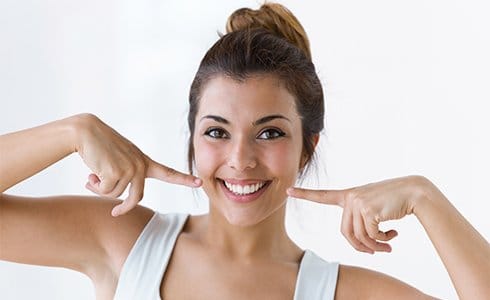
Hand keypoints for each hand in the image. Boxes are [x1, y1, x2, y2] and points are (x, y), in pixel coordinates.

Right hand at [74, 114, 201, 216]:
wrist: (85, 131)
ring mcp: (130, 168)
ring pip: (116, 195)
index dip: (184, 179)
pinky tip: (90, 173)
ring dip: (101, 189)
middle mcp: (140, 165)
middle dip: (123, 208)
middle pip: (136, 198)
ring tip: (94, 175)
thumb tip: (119, 201)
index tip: (200, 182)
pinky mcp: (116, 171)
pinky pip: (104, 191)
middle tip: (115, 213)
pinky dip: (94, 186)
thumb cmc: (100, 147)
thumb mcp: (119, 160)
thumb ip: (125, 177)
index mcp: (144, 161)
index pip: (168, 172)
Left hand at [287, 175, 428, 253]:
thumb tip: (363, 247)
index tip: (288, 191)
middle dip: (362, 247)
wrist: (414, 192)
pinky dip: (383, 240)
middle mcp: (350, 197)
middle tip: (377, 252)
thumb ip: (362, 224)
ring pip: (359, 237)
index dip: (304, 195)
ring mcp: (358, 202)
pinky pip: (371, 236)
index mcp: (349, 195)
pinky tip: (394, 234)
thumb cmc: (394, 202)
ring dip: (375, 246)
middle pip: (346, 233)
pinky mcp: (368, 210)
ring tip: (389, 244)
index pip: (323, 195)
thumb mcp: (373, 210)